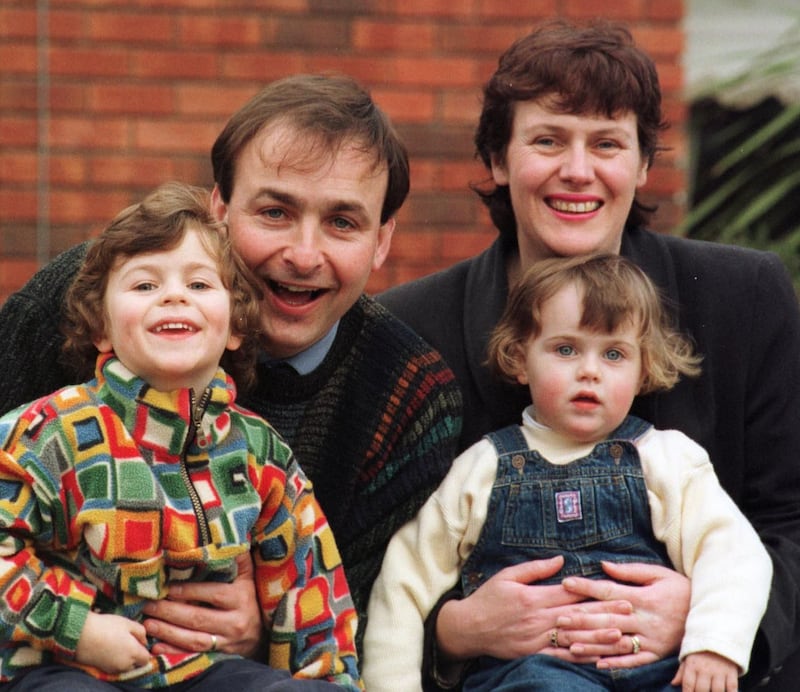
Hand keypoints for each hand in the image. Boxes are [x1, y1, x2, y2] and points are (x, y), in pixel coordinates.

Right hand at [76, 611, 150, 673]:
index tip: (138, 641)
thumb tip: (144, 641)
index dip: (143, 650)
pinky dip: (114, 661)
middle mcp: (124, 665)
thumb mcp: (128, 623)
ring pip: (125, 667)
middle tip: (127, 641)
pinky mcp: (102, 670)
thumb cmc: (106, 626)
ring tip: (116, 644)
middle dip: (135, 655)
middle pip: (136, 664)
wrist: (80, 634)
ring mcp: (112, 669)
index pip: (146, 658)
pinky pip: (114, 668)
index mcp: (133, 653)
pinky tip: (108, 649)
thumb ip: (141, 632)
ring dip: (125, 659)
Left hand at [143, 553, 263, 657]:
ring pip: (194, 640)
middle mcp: (235, 622)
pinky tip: (157, 647)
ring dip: (168, 633)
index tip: (168, 588)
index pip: (213, 594)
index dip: (189, 592)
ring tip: (147, 624)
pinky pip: (194, 655)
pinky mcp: (219, 655)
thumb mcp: (247, 577)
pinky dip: (174, 652)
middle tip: (148, 606)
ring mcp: (227, 641)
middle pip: (199, 618)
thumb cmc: (250, 598)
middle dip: (170, 613)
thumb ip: (237, 558)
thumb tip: (224, 534)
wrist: (263, 633)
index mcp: (241, 598)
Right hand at [436, 557, 625, 661]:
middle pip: (578, 615)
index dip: (595, 592)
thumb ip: (535, 568)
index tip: (617, 590)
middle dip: (606, 613)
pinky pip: (561, 656)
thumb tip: (561, 559)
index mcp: (533, 597)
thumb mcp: (507, 576)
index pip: (570, 594)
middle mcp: (538, 619)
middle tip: (630, 611)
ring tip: (623, 636)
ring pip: (574, 638)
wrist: (469, 628)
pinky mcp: (533, 653)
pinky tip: (598, 657)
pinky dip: (581, 657)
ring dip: (600, 637)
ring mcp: (537, 639)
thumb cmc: (488, 598)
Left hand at [557, 561, 688, 667]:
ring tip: (570, 644)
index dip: (587, 587)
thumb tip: (603, 565)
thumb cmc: (680, 589)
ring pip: (617, 642)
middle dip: (582, 619)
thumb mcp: (658, 574)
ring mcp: (652, 639)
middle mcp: (646, 619)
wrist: (712, 614)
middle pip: (608, 619)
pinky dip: (617, 663)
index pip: (609, 591)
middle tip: (559, 619)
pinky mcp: (658, 654)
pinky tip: (598, 664)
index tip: (566, 583)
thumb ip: (629, 571)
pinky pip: (635, 661)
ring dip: (593, 644)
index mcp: (643, 597)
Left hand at [672, 651, 738, 691]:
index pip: (688, 685)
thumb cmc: (701, 650)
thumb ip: (682, 671)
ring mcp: (719, 671)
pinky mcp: (731, 672)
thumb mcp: (689, 657)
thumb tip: (673, 684)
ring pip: (717, 691)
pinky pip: (732, 688)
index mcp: (692, 665)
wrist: (719, 635)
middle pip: (702, 690)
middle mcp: (705, 668)